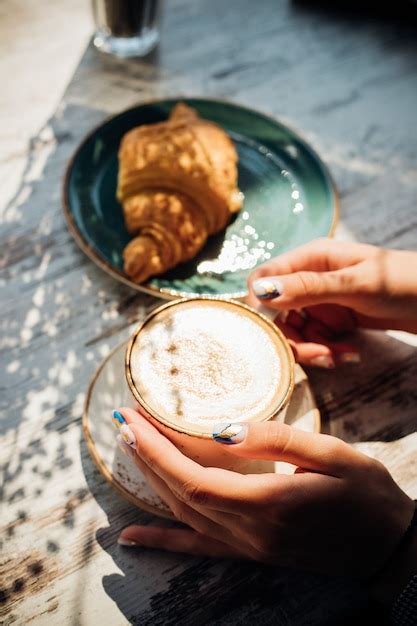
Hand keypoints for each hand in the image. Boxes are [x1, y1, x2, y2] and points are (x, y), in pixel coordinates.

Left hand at [116, 408, 413, 577]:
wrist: (387, 544)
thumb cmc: (365, 492)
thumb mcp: (330, 454)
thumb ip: (276, 439)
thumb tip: (222, 429)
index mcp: (270, 500)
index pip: (195, 476)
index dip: (159, 449)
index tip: (135, 420)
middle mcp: (252, 529)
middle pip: (181, 493)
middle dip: (146, 456)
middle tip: (124, 424)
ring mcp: (250, 546)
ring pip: (185, 515)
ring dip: (151, 482)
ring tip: (129, 451)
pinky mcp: (253, 552)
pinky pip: (199, 546)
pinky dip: (163, 540)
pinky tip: (132, 536)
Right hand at [246, 239, 416, 367]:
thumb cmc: (403, 281)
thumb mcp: (355, 284)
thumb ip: (309, 287)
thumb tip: (262, 291)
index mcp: (311, 259)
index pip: (264, 279)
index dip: (261, 306)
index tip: (271, 332)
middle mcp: (310, 278)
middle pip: (277, 312)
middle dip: (292, 338)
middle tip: (318, 354)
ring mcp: (322, 300)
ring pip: (296, 331)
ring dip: (312, 349)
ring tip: (339, 356)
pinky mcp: (334, 319)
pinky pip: (316, 339)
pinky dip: (327, 351)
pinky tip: (349, 354)